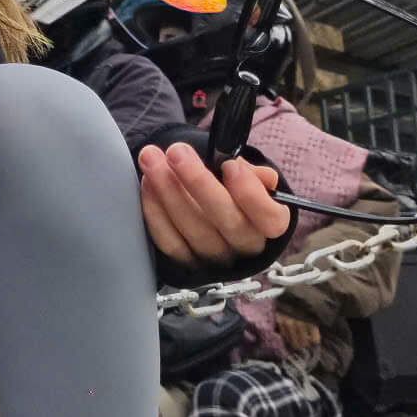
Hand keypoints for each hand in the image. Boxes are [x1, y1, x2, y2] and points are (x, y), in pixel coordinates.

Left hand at [137, 139, 291, 267]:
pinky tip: (147, 184)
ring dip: (168, 191)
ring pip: (194, 230)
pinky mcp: (187, 264)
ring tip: (151, 158)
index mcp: (268, 225)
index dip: (251, 194)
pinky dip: (155, 211)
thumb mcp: (246, 175)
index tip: (230, 165)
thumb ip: (253, 174)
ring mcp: (216, 261)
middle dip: (198, 182)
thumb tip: (262, 176)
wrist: (208, 205)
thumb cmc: (230, 186)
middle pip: (227, 222)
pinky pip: (169, 241)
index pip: (270, 219)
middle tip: (176, 152)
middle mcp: (245, 247)